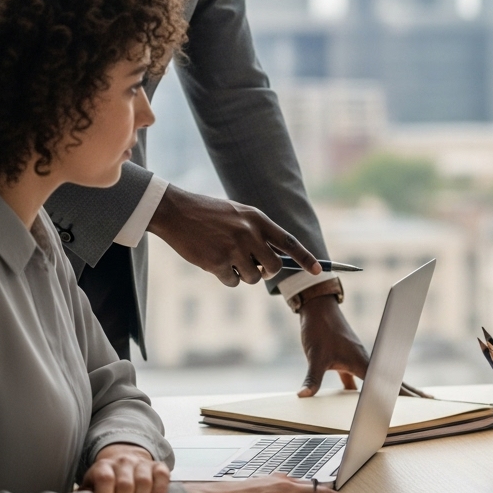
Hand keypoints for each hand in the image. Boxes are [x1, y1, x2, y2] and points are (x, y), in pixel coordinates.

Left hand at [81, 444, 169, 492]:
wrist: (126, 459)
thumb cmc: (106, 481)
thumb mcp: (91, 486)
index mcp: (103, 466)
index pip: (105, 481)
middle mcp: (123, 462)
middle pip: (125, 486)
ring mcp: (143, 463)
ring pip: (144, 483)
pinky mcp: (159, 466)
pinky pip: (162, 477)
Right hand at [148, 184, 320, 286]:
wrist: (175, 210)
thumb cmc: (207, 213)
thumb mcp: (238, 214)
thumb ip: (258, 232)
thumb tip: (276, 258)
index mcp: (257, 219)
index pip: (289, 242)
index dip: (305, 258)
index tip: (317, 271)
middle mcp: (249, 234)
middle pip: (274, 267)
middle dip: (266, 271)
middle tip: (252, 265)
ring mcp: (233, 249)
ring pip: (253, 278)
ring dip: (243, 275)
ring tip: (227, 258)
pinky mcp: (216, 262)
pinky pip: (232, 281)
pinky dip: (225, 278)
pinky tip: (213, 262)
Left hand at [297, 294, 430, 397]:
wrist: (318, 310)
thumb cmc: (320, 330)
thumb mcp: (315, 356)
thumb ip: (312, 378)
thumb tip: (304, 396)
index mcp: (362, 362)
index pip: (387, 381)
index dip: (403, 392)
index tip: (420, 400)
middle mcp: (365, 361)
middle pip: (391, 379)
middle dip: (409, 390)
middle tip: (429, 399)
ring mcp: (357, 360)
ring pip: (378, 378)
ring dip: (391, 388)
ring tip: (405, 399)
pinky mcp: (346, 360)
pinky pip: (360, 378)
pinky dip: (364, 389)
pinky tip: (362, 399)